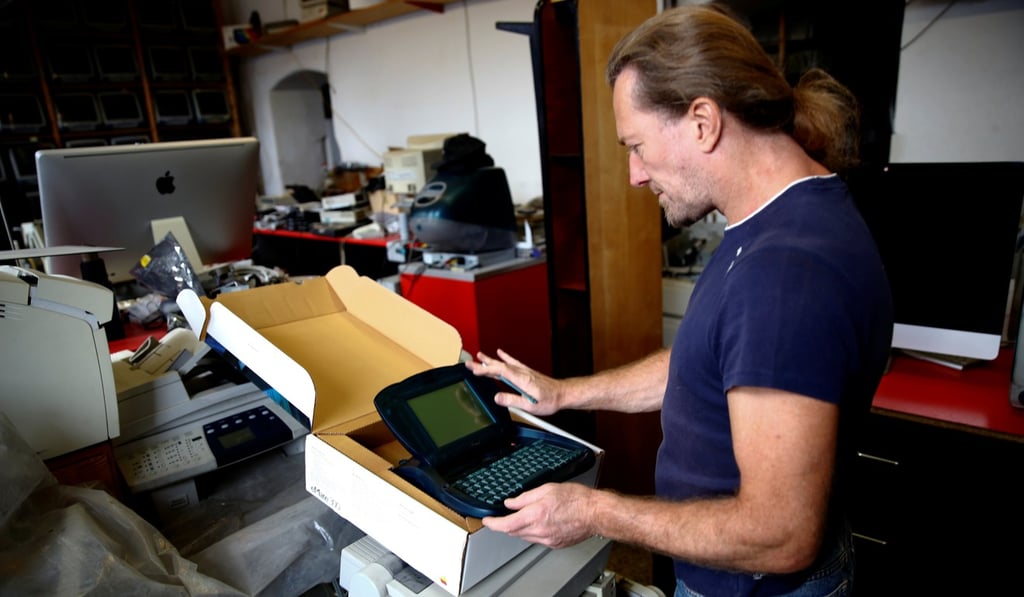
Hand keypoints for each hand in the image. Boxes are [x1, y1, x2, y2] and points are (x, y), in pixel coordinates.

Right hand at [465, 349, 560, 414]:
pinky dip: (505, 357)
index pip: (500, 371)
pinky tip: (500, 352)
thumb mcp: (530, 406)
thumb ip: (513, 401)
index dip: (486, 369)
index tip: (474, 369)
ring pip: (504, 363)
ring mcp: (524, 371)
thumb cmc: (550, 400)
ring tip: (479, 355)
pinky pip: (513, 362)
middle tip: (469, 363)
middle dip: (483, 364)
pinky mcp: (527, 372)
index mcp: (522, 380)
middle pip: (499, 366)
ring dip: (491, 359)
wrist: (563, 394)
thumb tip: (497, 398)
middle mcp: (522, 372)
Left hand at [481, 482, 596, 548]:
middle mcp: (539, 530)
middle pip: (513, 532)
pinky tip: (542, 522)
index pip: (505, 524)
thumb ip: (525, 497)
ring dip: (521, 528)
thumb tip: (511, 503)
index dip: (493, 523)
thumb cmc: (576, 499)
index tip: (487, 520)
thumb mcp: (547, 489)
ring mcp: (547, 539)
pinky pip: (537, 540)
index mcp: (535, 515)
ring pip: (525, 536)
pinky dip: (534, 532)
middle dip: (507, 524)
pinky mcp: (555, 544)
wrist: (595, 513)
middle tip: (507, 514)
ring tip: (529, 516)